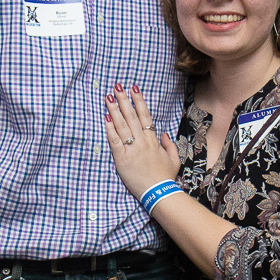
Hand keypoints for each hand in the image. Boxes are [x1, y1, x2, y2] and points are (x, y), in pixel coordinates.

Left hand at [104, 83, 179, 198]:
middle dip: (124, 100)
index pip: (145, 115)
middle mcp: (142, 141)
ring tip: (108, 97)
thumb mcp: (174, 160)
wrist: (159, 193)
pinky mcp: (121, 159)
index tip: (133, 88)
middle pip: (131, 116)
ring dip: (114, 110)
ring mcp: (131, 149)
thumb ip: (169, 145)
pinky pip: (114, 141)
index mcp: (153, 140)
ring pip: (121, 125)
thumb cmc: (165, 177)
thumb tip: (163, 133)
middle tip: (117, 87)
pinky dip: (109, 129)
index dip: (139, 101)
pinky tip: (105, 118)